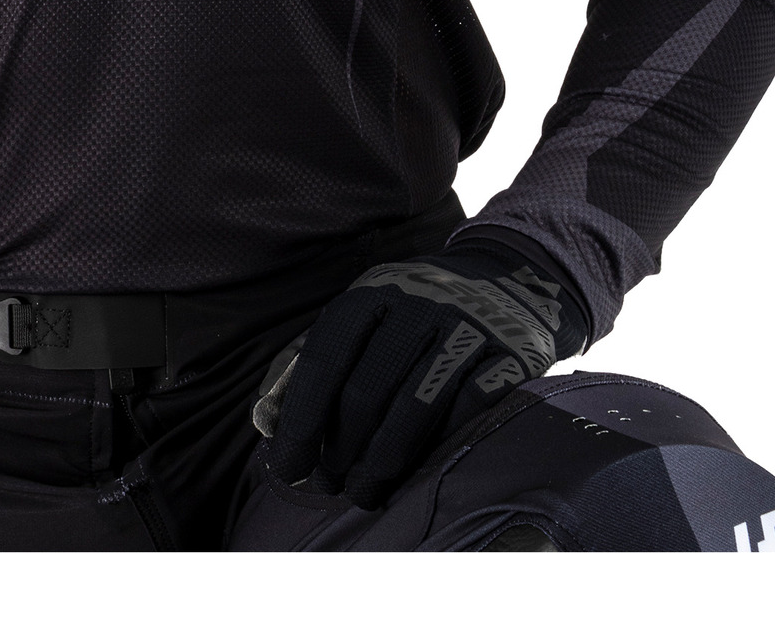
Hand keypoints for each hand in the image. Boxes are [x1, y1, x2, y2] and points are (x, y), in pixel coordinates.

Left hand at [259, 242, 586, 506]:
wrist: (508, 280)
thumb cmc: (413, 314)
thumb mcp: (360, 319)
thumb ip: (306, 364)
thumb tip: (264, 422)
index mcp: (371, 291)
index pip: (323, 359)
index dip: (301, 419)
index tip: (286, 466)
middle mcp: (417, 302)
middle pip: (366, 391)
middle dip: (341, 450)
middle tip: (329, 486)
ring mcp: (467, 327)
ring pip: (414, 409)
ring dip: (382, 463)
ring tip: (364, 492)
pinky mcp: (509, 356)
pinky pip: (466, 415)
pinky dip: (436, 450)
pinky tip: (417, 474)